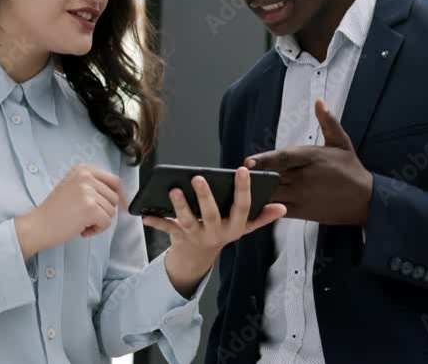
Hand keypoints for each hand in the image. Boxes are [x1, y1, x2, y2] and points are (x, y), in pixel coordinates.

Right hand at [15, 164, 125, 259]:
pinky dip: (97, 229)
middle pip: (114, 197)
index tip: (115, 207)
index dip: (117, 196)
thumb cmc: (55, 211)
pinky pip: (107, 222)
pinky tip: (82, 229)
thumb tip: (123, 197)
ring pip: (112, 211)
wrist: (38, 225)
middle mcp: (86, 176)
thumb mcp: (75, 187)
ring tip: (81, 222)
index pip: (114, 181)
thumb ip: (95, 187)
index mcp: (83, 169)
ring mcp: (88, 191)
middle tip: (85, 217)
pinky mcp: (90, 208)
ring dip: (99, 221)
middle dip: (104, 211)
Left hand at [143, 167, 285, 296]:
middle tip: (198, 177)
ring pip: (187, 221)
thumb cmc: (222, 232)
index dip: (243, 189)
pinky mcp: (178, 236)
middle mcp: (216, 232)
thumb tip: (282, 208)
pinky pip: (166, 229)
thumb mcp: (243, 227)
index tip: (242, 170)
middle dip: (205, 197)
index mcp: (234, 227)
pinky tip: (145, 214)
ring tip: (174, 189)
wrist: (197, 258)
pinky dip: (156, 222)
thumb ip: (262, 217)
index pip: (242, 207)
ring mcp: (196, 235)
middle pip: (212, 214)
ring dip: (180, 206)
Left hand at [245, 99, 373, 224]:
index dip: (265, 160)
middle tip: (235, 174)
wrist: (366, 200)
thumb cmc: (351, 169)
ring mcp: (303, 196)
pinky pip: (278, 210)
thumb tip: (319, 101)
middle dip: (255, 176)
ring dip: (257, 191)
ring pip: (273, 194)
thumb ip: (328, 122)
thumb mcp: (341, 142)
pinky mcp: (302, 212)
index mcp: (313, 158)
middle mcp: (305, 178)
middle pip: (274, 177)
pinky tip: (252, 203)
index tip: (248, 161)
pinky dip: (265, 207)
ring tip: (237, 188)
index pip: (284, 158)